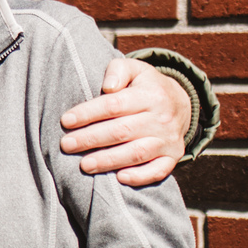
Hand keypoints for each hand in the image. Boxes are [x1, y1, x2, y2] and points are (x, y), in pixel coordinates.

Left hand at [60, 58, 189, 186]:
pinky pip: (158, 171)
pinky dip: (139, 177)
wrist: (181, 104)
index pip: (114, 105)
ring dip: (109, 160)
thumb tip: (108, 86)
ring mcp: (168, 140)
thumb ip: (118, 71)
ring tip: (84, 165)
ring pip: (136, 153)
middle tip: (67, 145)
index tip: (66, 120)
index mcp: (150, 95)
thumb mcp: (135, 69)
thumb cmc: (145, 87)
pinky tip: (118, 178)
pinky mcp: (172, 157)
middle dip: (91, 139)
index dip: (89, 113)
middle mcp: (162, 119)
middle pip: (122, 131)